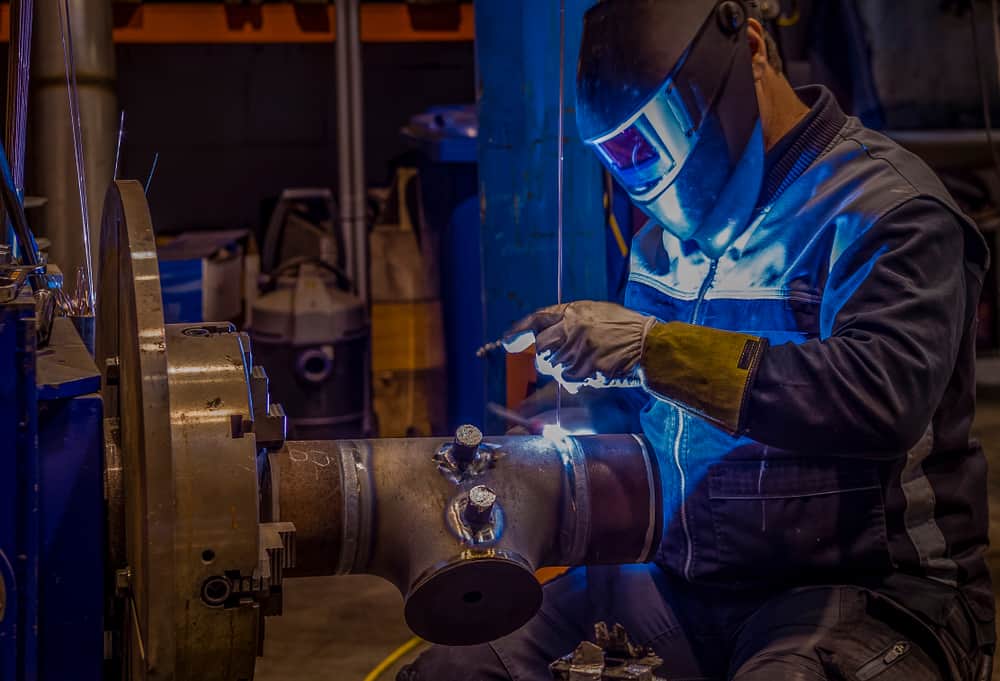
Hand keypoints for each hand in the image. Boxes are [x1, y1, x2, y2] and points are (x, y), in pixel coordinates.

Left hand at [502, 301, 656, 392]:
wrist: (648, 344)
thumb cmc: (624, 327)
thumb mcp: (595, 312)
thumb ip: (568, 320)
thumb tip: (543, 332)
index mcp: (573, 312)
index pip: (537, 319)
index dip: (518, 330)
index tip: (506, 341)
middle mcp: (571, 330)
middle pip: (540, 348)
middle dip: (544, 357)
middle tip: (558, 358)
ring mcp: (578, 350)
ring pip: (553, 367)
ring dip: (563, 369)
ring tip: (586, 361)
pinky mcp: (586, 369)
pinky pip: (569, 380)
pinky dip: (576, 379)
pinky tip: (593, 370)